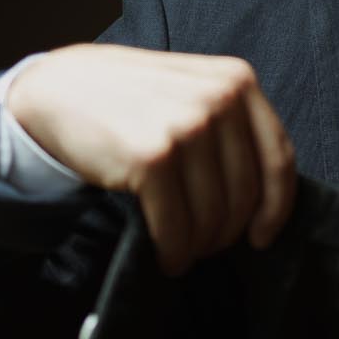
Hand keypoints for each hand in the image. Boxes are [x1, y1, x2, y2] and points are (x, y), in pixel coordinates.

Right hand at [5, 44, 296, 274]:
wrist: (59, 90)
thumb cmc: (130, 98)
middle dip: (227, 232)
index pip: (279, 157)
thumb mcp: (193, 89)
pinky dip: (174, 253)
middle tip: (206, 246)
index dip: (276, 207)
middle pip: (245, 194)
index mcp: (239, 80)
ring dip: (199, 246)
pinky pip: (177, 227)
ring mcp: (187, 126)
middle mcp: (220, 99)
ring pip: (213, 215)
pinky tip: (167, 257)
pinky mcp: (153, 157)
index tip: (262, 237)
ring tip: (184, 249)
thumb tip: (264, 194)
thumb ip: (230, 123)